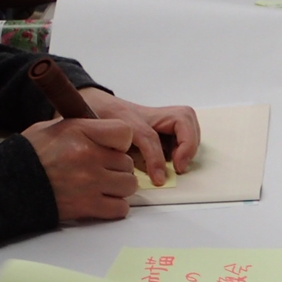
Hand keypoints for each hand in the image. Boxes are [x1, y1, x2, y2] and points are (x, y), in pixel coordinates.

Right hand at [21, 117, 136, 219]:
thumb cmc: (30, 156)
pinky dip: (114, 206)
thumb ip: (84, 129)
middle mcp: (88, 156)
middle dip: (116, 167)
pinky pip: (121, 208)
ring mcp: (90, 183)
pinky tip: (99, 200)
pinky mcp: (88, 206)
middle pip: (127, 162)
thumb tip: (108, 134)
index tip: (110, 148)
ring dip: (118, 187)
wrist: (7, 185)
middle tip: (98, 169)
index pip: (124, 133)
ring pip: (128, 185)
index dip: (120, 142)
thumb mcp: (54, 129)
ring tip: (99, 185)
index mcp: (79, 132)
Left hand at [80, 89, 200, 185]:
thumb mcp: (98, 139)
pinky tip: (176, 155)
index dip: (156, 160)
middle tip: (179, 165)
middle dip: (187, 143)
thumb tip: (127, 175)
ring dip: (190, 141)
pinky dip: (187, 140)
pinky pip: (184, 126)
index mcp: (129, 117)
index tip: (159, 179)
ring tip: (180, 160)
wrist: (90, 102)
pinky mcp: (164, 120)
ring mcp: (158, 114)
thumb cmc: (94, 121)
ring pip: (187, 119)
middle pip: (182, 118)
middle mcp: (148, 113)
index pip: (150, 137)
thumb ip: (111, 154)